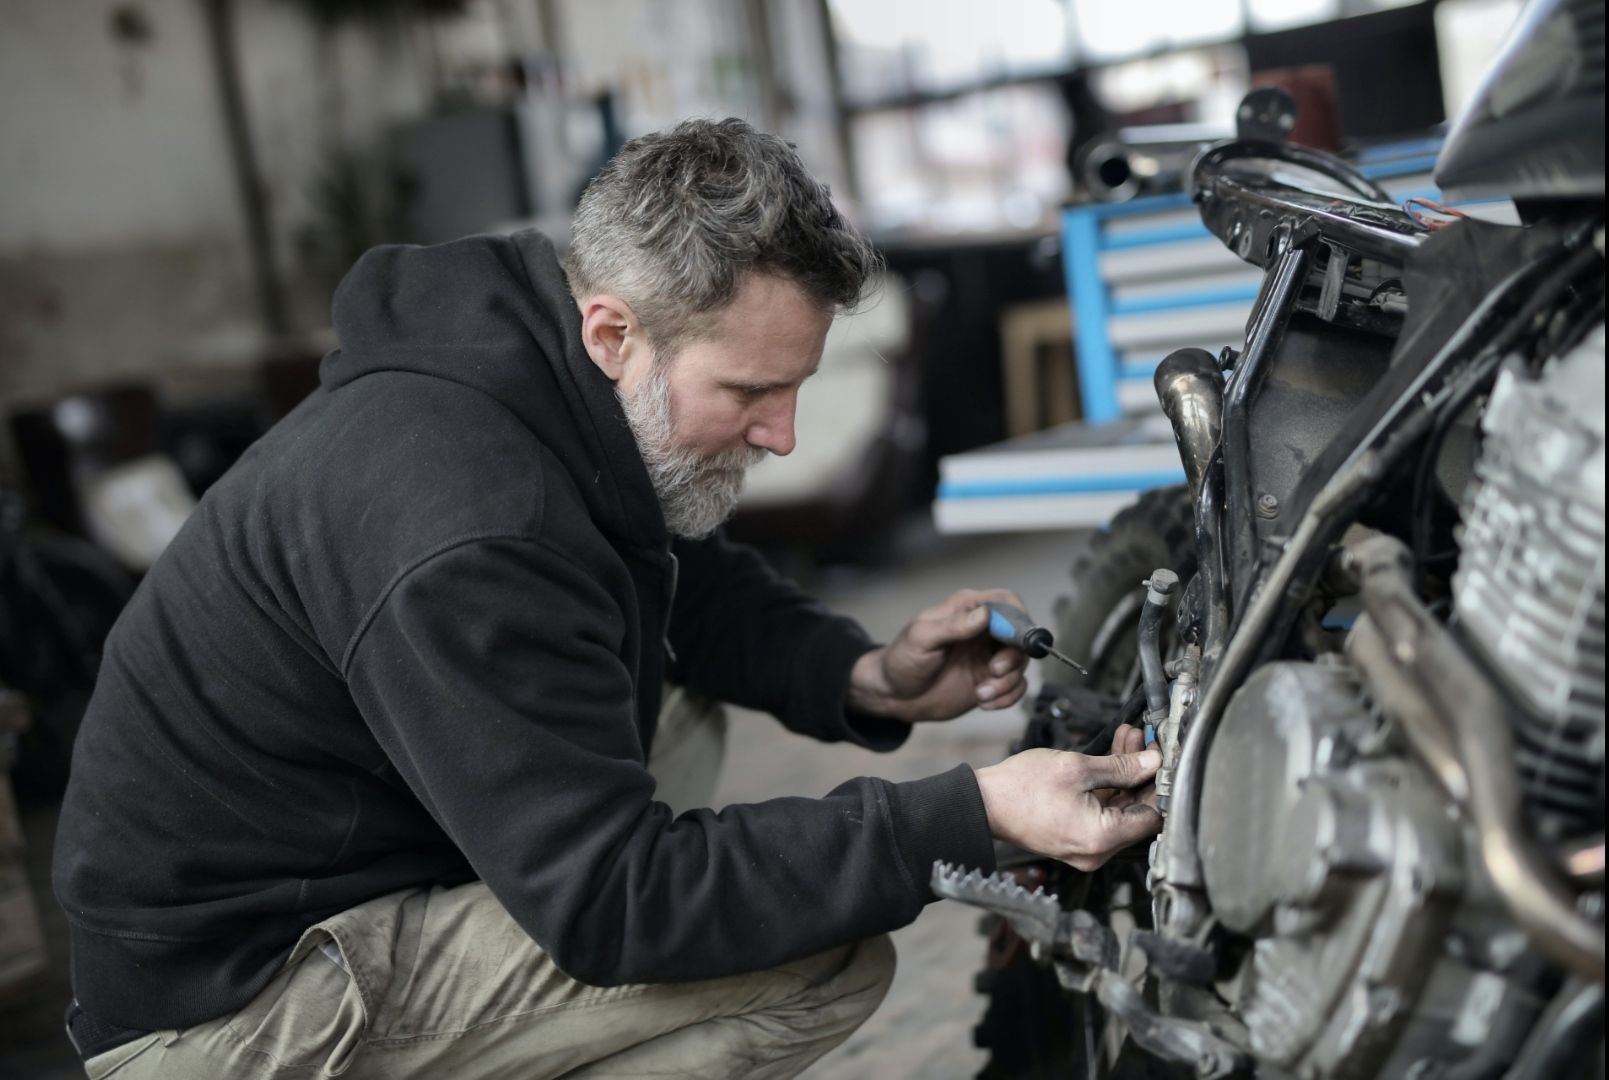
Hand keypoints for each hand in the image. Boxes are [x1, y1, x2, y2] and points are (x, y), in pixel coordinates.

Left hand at [847, 589, 1031, 722]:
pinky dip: (1007, 697)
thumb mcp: (922, 638)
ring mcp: (988, 656)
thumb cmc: (902, 660)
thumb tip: (984, 615)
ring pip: (1021, 664)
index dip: (1018, 618)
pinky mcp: (990, 680)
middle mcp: (983, 631)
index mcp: (967, 610)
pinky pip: (1015, 687)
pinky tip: (984, 702)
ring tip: (981, 694)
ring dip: (1007, 682)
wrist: (894, 695)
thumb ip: (953, 626)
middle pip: (1020, 635)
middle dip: (1013, 656)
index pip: (1007, 602)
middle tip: (994, 671)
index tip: (1015, 640)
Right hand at [974, 731, 1161, 870]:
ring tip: (1126, 739)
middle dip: (1142, 773)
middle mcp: (1097, 850)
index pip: (1153, 816)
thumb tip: (1151, 762)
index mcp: (1101, 837)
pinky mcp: (1076, 838)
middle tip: (1143, 742)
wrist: (984, 803)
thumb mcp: (1076, 768)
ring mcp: (1086, 847)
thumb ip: (1121, 766)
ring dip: (1125, 775)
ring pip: (1120, 809)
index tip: (1161, 757)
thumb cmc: (1020, 788)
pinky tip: (1109, 758)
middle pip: (1137, 812)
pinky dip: (1108, 787)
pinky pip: (1102, 813)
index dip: (1159, 784)